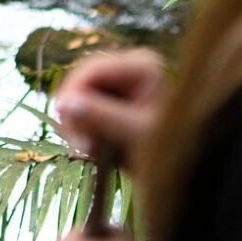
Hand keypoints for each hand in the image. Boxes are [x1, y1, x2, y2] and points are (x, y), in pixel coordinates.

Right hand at [53, 47, 167, 165]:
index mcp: (143, 66)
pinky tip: (90, 146)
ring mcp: (120, 82)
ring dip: (76, 123)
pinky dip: (81, 127)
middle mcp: (130, 66)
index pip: (94, 69)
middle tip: (77, 144)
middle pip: (82, 80)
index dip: (73, 91)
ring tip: (87, 150)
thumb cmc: (167, 155)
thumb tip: (65, 104)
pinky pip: (82, 107)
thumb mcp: (134, 135)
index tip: (61, 118)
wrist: (180, 175)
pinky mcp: (111, 98)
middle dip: (75, 111)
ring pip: (78, 95)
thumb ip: (102, 117)